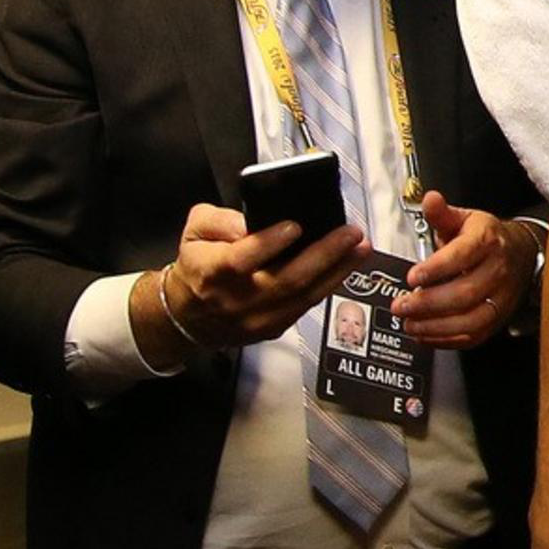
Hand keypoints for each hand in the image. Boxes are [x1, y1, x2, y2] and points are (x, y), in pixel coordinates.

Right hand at [163, 202, 362, 349]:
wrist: (189, 316)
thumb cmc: (196, 267)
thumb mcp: (194, 231)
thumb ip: (220, 220)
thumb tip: (250, 221)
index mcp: (212, 273)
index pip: (241, 259)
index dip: (268, 243)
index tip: (294, 226)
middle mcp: (238, 300)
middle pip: (286, 280)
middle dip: (324, 254)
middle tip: (350, 233)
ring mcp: (259, 318)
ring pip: (305, 296)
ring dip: (338, 270)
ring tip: (359, 247)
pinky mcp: (274, 327)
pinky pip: (308, 305)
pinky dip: (330, 284)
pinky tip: (346, 266)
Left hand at [396, 191, 521, 347]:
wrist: (520, 254)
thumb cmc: (486, 238)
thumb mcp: (464, 219)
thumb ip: (442, 214)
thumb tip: (430, 199)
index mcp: (487, 241)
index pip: (463, 256)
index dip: (436, 269)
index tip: (412, 277)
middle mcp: (498, 271)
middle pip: (465, 293)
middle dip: (428, 303)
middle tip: (401, 305)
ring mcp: (500, 298)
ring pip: (470, 319)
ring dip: (435, 325)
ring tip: (409, 323)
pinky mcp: (498, 319)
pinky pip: (474, 336)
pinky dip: (446, 339)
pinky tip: (425, 333)